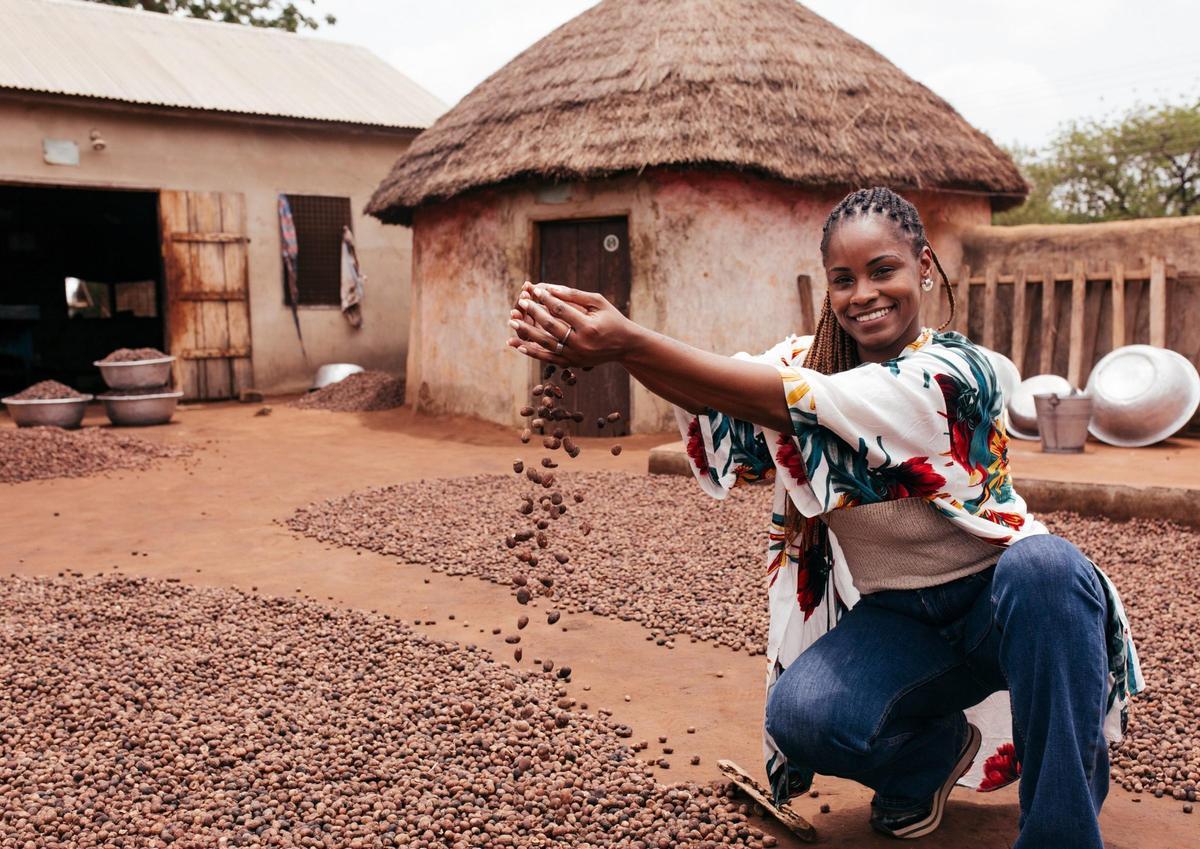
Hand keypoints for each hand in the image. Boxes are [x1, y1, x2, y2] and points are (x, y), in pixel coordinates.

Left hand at [506, 281, 635, 366]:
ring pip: (545, 344)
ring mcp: (576, 356)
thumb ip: (574, 295)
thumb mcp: (598, 302)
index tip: (534, 290)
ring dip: (526, 333)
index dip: (546, 299)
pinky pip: (548, 358)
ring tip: (512, 322)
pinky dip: (533, 352)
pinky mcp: (572, 364)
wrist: (625, 346)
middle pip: (551, 327)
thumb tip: (549, 288)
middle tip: (521, 302)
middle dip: (533, 313)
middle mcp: (581, 344)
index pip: (562, 310)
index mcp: (589, 327)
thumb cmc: (612, 319)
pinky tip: (519, 345)